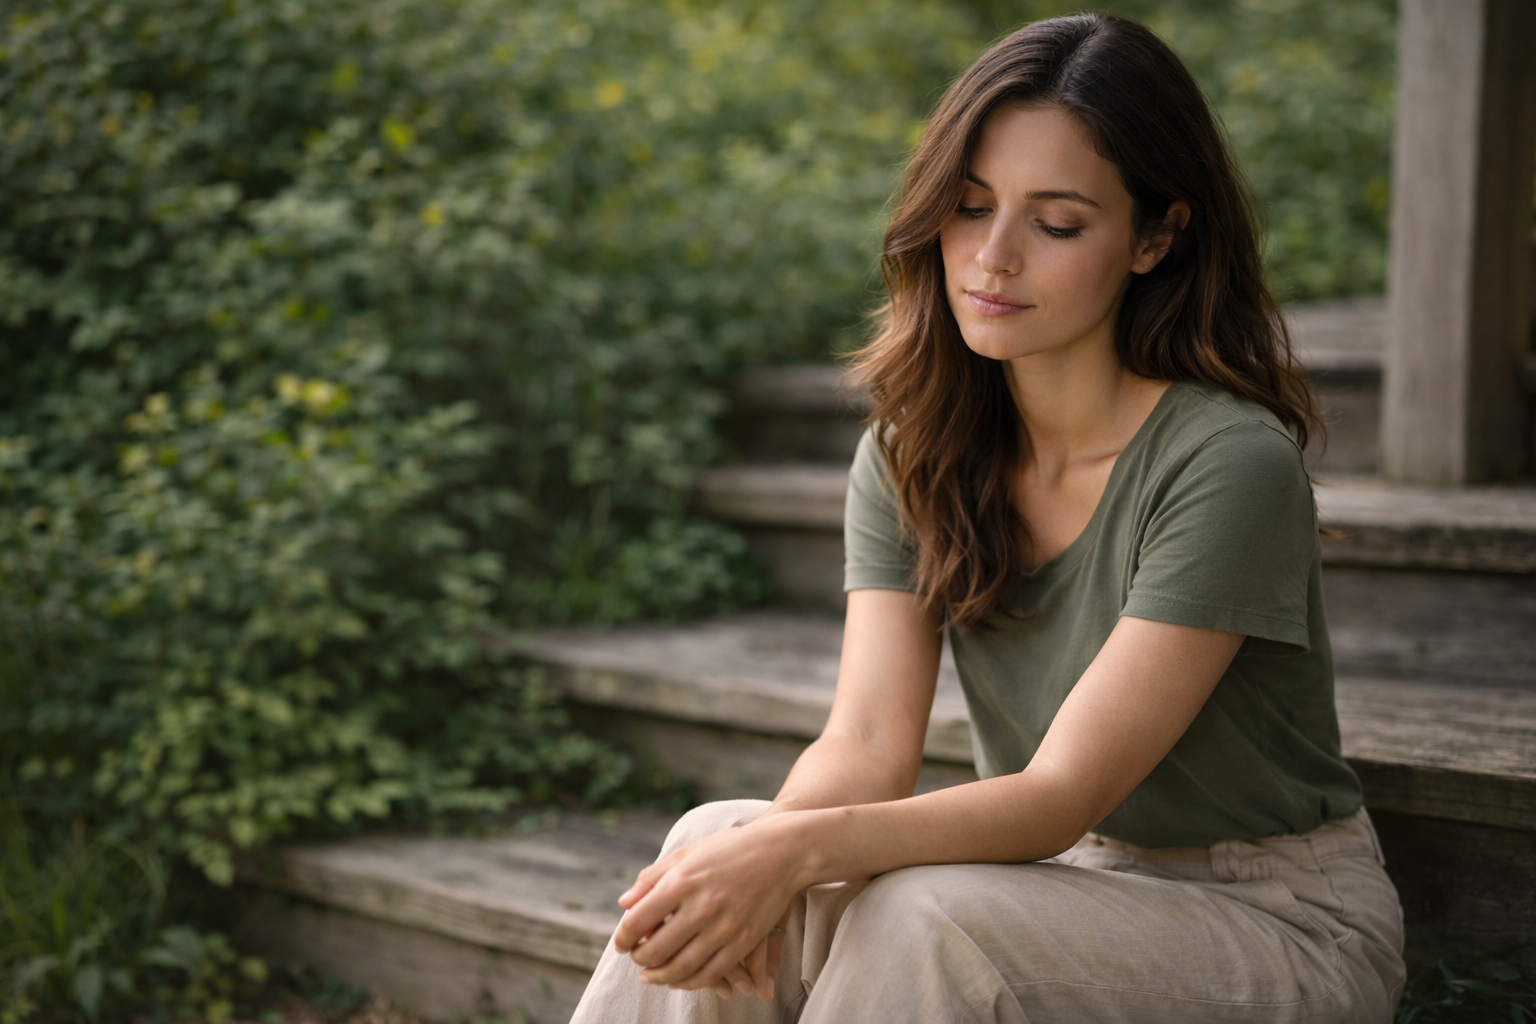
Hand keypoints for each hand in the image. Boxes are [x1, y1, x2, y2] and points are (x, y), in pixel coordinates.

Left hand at [615, 816, 802, 994]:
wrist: (781, 852)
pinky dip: (690, 982)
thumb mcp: (687, 853)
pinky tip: (679, 979)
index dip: (623, 938)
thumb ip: (651, 877)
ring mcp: (723, 926)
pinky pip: (711, 973)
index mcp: (681, 881)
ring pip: (681, 967)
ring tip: (650, 976)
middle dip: (640, 959)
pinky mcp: (743, 940)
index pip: (638, 921)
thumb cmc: (729, 849)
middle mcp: (700, 906)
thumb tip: (624, 904)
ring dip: (660, 977)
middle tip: (636, 959)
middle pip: (656, 949)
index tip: (622, 943)